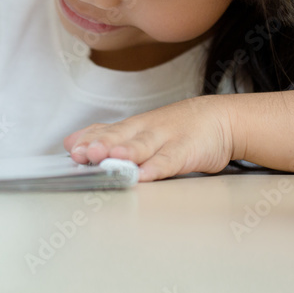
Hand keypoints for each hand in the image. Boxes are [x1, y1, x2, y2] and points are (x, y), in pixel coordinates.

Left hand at [63, 96, 234, 181]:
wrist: (221, 118)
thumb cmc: (177, 128)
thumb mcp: (140, 129)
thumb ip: (108, 136)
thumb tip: (71, 142)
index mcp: (133, 126)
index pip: (106, 130)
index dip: (88, 139)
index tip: (71, 148)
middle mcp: (146, 130)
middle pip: (121, 136)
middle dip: (101, 144)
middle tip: (84, 153)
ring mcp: (167, 138)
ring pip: (143, 145)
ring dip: (126, 152)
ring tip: (111, 160)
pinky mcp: (188, 150)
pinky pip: (171, 160)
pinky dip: (158, 167)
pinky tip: (146, 174)